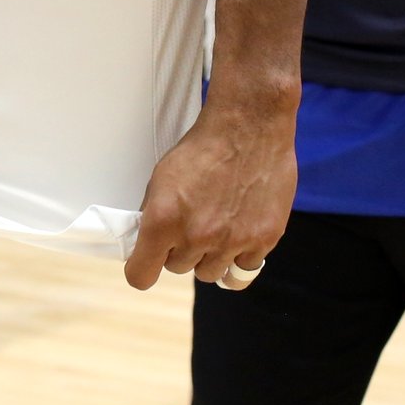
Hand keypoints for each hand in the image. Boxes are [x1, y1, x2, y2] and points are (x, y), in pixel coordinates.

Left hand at [124, 89, 294, 291]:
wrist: (247, 129)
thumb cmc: (201, 150)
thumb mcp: (161, 178)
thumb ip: (154, 215)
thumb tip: (146, 242)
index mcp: (164, 220)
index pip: (141, 275)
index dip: (140, 271)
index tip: (144, 265)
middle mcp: (197, 237)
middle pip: (178, 269)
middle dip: (178, 251)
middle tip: (188, 225)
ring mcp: (233, 241)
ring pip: (210, 273)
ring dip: (208, 256)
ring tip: (214, 227)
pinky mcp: (264, 240)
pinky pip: (243, 270)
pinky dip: (238, 257)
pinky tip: (237, 235)